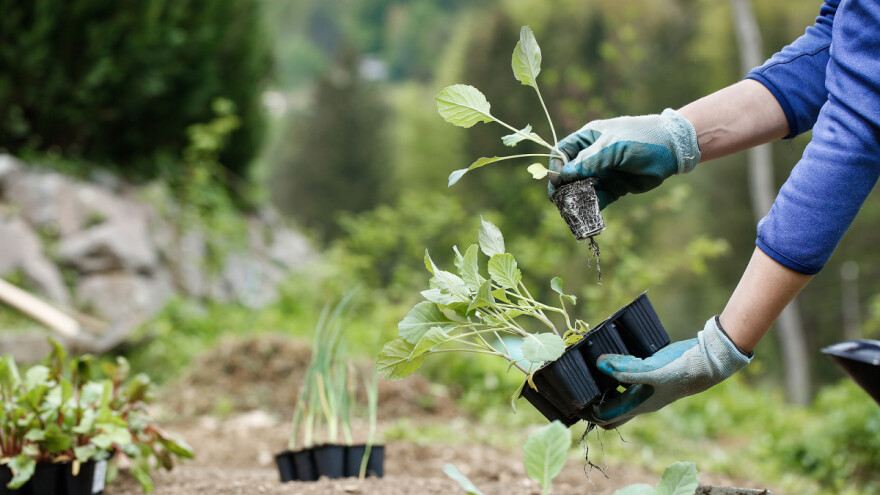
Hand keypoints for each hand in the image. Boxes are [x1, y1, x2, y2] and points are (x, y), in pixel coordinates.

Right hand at [548, 109, 700, 208]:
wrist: (673, 149)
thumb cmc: (642, 138)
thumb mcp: (614, 147)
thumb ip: (590, 161)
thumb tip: (564, 175)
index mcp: (589, 138)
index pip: (563, 151)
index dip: (556, 165)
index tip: (557, 180)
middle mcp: (593, 156)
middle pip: (569, 172)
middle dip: (564, 186)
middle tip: (560, 200)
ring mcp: (603, 172)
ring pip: (582, 188)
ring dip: (576, 199)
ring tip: (572, 210)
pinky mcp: (614, 187)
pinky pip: (598, 198)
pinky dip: (592, 206)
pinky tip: (588, 213)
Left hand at [588, 316, 750, 428]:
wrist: (706, 361)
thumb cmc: (681, 371)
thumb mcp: (652, 372)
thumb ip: (627, 370)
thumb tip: (600, 364)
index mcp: (637, 405)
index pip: (604, 416)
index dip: (586, 410)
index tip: (569, 398)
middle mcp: (638, 398)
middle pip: (608, 408)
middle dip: (590, 400)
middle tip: (573, 384)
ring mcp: (643, 385)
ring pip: (615, 389)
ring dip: (601, 382)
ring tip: (585, 367)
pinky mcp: (647, 371)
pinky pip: (625, 372)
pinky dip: (615, 366)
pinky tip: (608, 353)